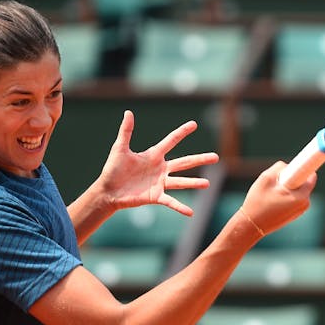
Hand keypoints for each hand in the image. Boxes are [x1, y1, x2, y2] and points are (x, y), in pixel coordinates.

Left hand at [97, 110, 218, 215]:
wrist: (108, 191)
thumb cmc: (113, 169)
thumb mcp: (120, 148)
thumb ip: (126, 131)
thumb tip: (128, 112)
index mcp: (154, 155)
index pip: (171, 141)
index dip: (182, 132)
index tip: (194, 124)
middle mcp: (161, 169)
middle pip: (185, 162)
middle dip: (200, 159)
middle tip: (216, 157)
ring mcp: (160, 183)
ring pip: (181, 182)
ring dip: (194, 183)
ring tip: (207, 184)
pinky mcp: (156, 197)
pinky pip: (171, 201)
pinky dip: (180, 207)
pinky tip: (190, 212)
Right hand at [238, 161, 316, 235]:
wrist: (251, 225)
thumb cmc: (257, 202)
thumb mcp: (265, 178)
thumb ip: (280, 167)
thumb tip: (289, 166)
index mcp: (301, 196)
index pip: (311, 175)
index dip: (306, 165)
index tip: (305, 159)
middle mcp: (305, 204)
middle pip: (304, 181)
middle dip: (292, 177)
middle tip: (276, 181)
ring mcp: (301, 210)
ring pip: (298, 189)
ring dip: (288, 187)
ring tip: (272, 194)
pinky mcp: (296, 214)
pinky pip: (294, 197)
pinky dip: (286, 195)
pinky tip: (273, 201)